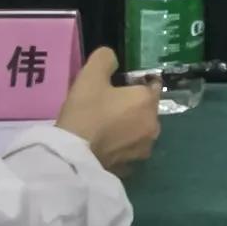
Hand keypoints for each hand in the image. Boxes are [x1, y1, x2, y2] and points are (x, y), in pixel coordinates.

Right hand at [50, 48, 165, 173]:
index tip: (119, 83)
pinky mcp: (131, 167)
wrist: (73, 155)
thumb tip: (113, 59)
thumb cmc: (85, 112)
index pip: (152, 84)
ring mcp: (144, 149)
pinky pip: (128, 149)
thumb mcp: (90, 75)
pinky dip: (120, 145)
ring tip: (105, 125)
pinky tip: (105, 143)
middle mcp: (153, 126)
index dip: (136, 81)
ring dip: (129, 126)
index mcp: (147, 102)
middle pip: (146, 109)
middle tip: (108, 104)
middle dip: (133, 105)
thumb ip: (105, 59)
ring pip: (139, 130)